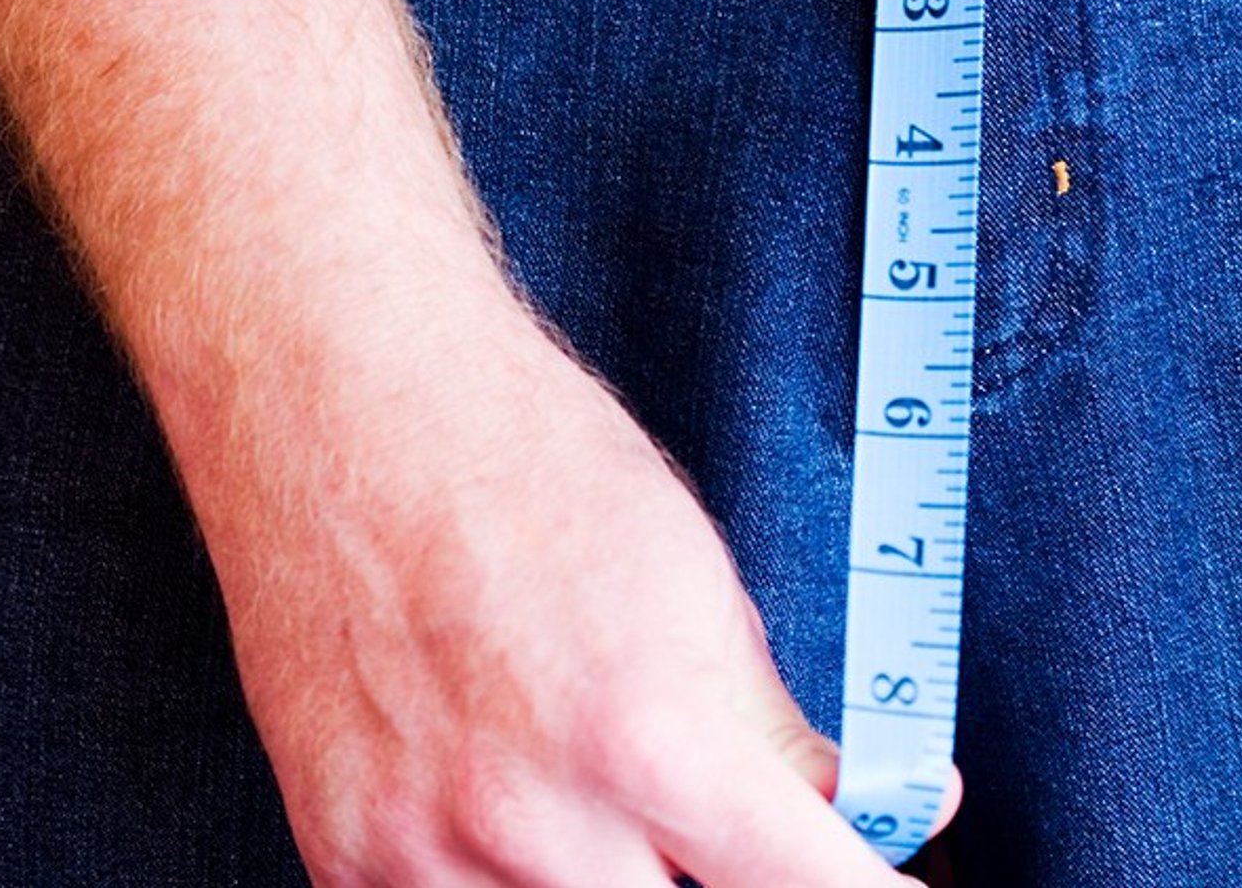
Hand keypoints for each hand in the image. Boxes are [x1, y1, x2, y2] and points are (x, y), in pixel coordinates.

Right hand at [194, 290, 959, 885]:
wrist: (341, 401)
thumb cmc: (526, 460)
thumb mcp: (698, 580)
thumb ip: (782, 729)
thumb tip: (899, 810)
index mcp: (657, 743)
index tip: (885, 884)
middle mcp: (540, 825)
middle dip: (722, 870)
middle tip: (712, 813)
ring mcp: (430, 854)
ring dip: (618, 876)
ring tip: (604, 797)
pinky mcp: (347, 854)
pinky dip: (509, 880)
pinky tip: (511, 811)